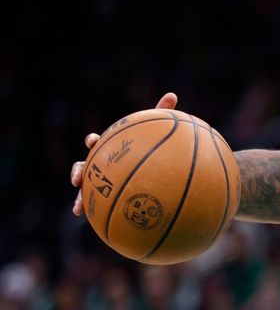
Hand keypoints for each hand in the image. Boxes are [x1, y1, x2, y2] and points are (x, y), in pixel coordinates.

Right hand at [71, 92, 177, 214]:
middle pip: (85, 165)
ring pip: (84, 187)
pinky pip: (92, 204)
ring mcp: (100, 181)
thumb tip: (172, 94)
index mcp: (110, 148)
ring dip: (79, 196)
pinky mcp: (102, 196)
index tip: (93, 141)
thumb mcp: (155, 133)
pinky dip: (85, 208)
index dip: (94, 141)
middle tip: (78, 177)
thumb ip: (160, 114)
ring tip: (78, 206)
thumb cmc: (150, 148)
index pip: (98, 142)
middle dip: (79, 170)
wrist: (150, 173)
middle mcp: (101, 164)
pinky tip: (82, 215)